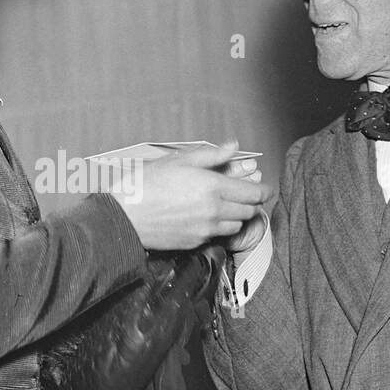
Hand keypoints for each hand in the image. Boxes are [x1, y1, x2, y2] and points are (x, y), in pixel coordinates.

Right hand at [110, 140, 271, 250]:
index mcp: (213, 187)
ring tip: (222, 205)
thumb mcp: (179, 160)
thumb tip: (233, 147)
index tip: (264, 187)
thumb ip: (211, 155)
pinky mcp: (196, 242)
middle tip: (243, 193)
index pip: (254, 193)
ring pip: (236, 224)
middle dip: (250, 201)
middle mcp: (215, 211)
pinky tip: (204, 216)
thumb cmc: (147, 185)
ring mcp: (206, 230)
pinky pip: (218, 235)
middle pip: (249, 210)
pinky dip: (218, 226)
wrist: (125, 217)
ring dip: (236, 215)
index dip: (263, 190)